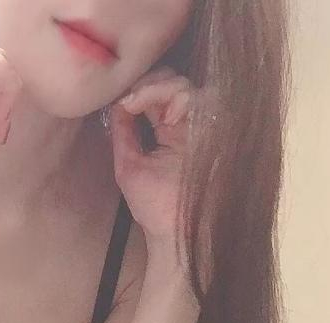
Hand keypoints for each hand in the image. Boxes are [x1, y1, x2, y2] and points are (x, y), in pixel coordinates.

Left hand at [108, 66, 211, 245]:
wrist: (176, 232)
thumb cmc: (154, 207)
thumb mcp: (129, 165)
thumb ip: (123, 134)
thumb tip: (115, 104)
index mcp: (168, 132)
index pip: (156, 96)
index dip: (139, 91)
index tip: (122, 101)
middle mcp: (187, 126)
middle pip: (173, 83)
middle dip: (150, 83)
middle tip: (132, 99)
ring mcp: (201, 128)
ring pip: (187, 86)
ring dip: (162, 88)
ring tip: (143, 104)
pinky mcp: (215, 131)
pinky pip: (204, 99)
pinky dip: (182, 98)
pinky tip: (168, 114)